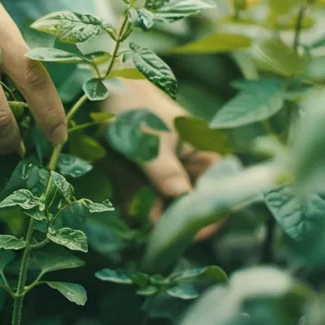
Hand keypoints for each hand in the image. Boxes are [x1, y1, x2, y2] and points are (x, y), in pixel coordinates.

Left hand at [102, 78, 222, 237]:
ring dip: (154, 222)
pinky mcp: (140, 182)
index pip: (218, 190)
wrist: (106, 90)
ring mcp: (163, 177)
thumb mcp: (150, 138)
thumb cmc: (137, 107)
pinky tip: (126, 217)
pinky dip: (134, 214)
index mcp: (202, 155)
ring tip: (141, 229)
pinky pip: (141, 205)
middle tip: (157, 235)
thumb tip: (183, 199)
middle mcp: (187, 169)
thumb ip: (165, 169)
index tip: (190, 232)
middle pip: (191, 206)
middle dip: (176, 223)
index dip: (210, 213)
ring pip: (165, 210)